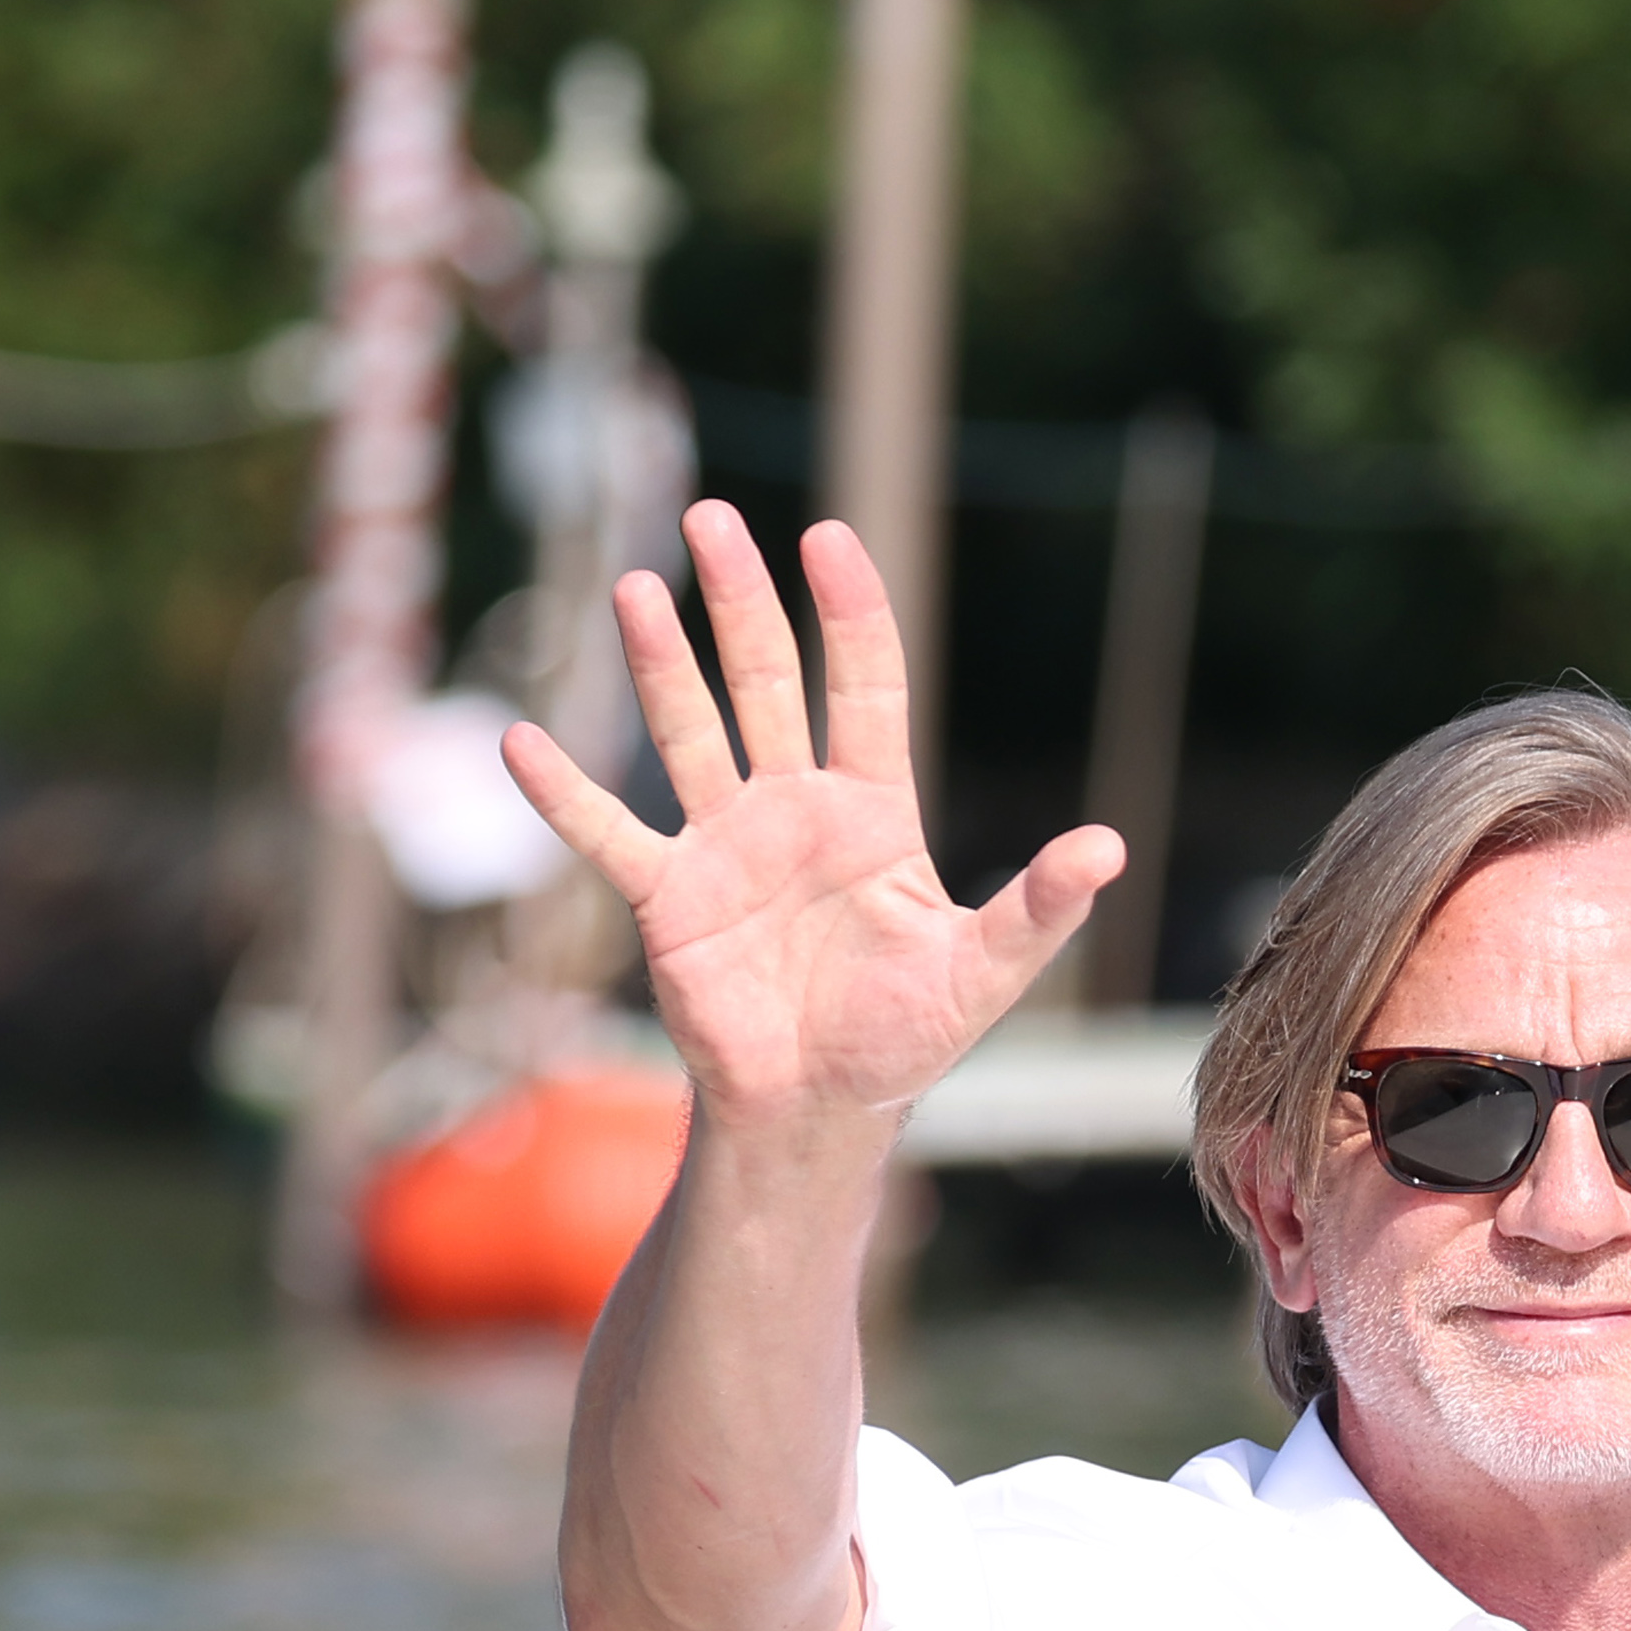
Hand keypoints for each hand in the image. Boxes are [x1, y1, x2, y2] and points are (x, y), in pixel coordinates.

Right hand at [498, 504, 1115, 1133]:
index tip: (827, 537)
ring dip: (660, 664)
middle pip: (764, 682)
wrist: (820, 1113)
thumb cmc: (903, 1039)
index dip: (850, 613)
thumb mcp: (982, 972)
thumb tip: (1110, 848)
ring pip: (687, 734)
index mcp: (872, 811)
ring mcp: (724, 846)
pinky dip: (564, 794)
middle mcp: (792, 808)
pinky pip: (609, 835)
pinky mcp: (668, 898)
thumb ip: (1038, 908)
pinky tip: (521, 741)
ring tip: (634, 588)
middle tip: (711, 518)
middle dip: (738, 602)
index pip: (863, 686)